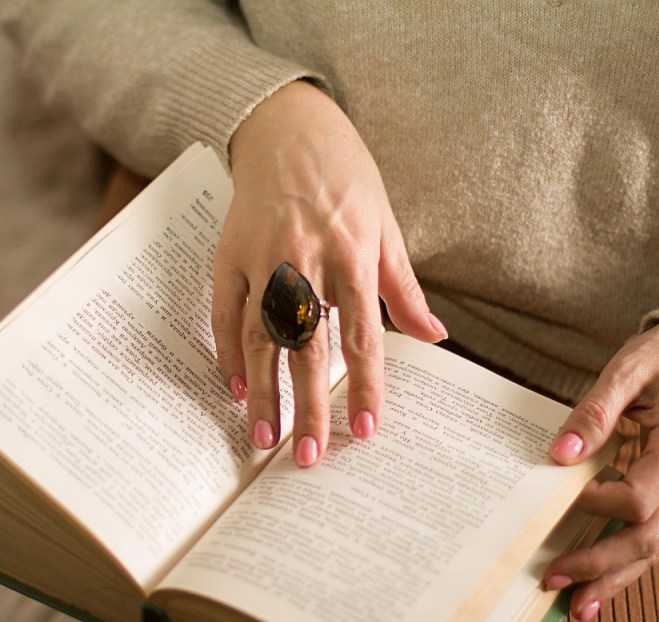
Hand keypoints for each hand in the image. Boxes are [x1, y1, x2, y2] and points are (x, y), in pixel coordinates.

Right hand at [211, 81, 446, 465]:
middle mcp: (303, 261)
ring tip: (262, 439)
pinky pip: (224, 312)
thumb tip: (434, 337)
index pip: (361, 337)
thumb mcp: (386, 225)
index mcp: (351, 255)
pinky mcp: (228, 253)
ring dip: (261, 393)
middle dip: (307, 407)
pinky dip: (226, 352)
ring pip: (259, 338)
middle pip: (306, 348)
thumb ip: (403, 287)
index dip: (365, 388)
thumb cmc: (345, 177)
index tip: (364, 433)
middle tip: (306, 457)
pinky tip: (234, 388)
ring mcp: (261, 258)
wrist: (288, 127)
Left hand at [542, 321, 658, 621]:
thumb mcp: (627, 370)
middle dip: (599, 563)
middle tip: (551, 577)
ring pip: (653, 545)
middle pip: (648, 536)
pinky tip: (596, 581)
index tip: (557, 500)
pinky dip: (623, 561)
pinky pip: (651, 534)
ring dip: (613, 576)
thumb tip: (560, 455)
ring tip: (574, 605)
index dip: (596, 506)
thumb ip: (593, 412)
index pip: (639, 497)